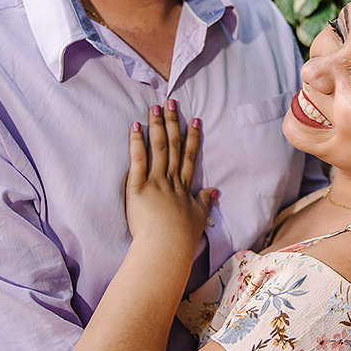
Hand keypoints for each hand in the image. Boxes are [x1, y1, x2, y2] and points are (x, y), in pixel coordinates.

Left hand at [126, 100, 217, 254]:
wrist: (166, 247)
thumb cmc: (182, 238)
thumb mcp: (199, 218)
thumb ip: (205, 202)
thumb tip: (214, 191)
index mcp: (185, 187)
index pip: (190, 156)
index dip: (193, 137)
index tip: (195, 120)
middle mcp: (171, 179)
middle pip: (174, 145)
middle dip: (172, 122)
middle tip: (171, 103)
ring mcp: (155, 181)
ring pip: (158, 147)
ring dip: (157, 125)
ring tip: (155, 108)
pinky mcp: (138, 187)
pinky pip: (138, 160)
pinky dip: (137, 142)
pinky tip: (136, 126)